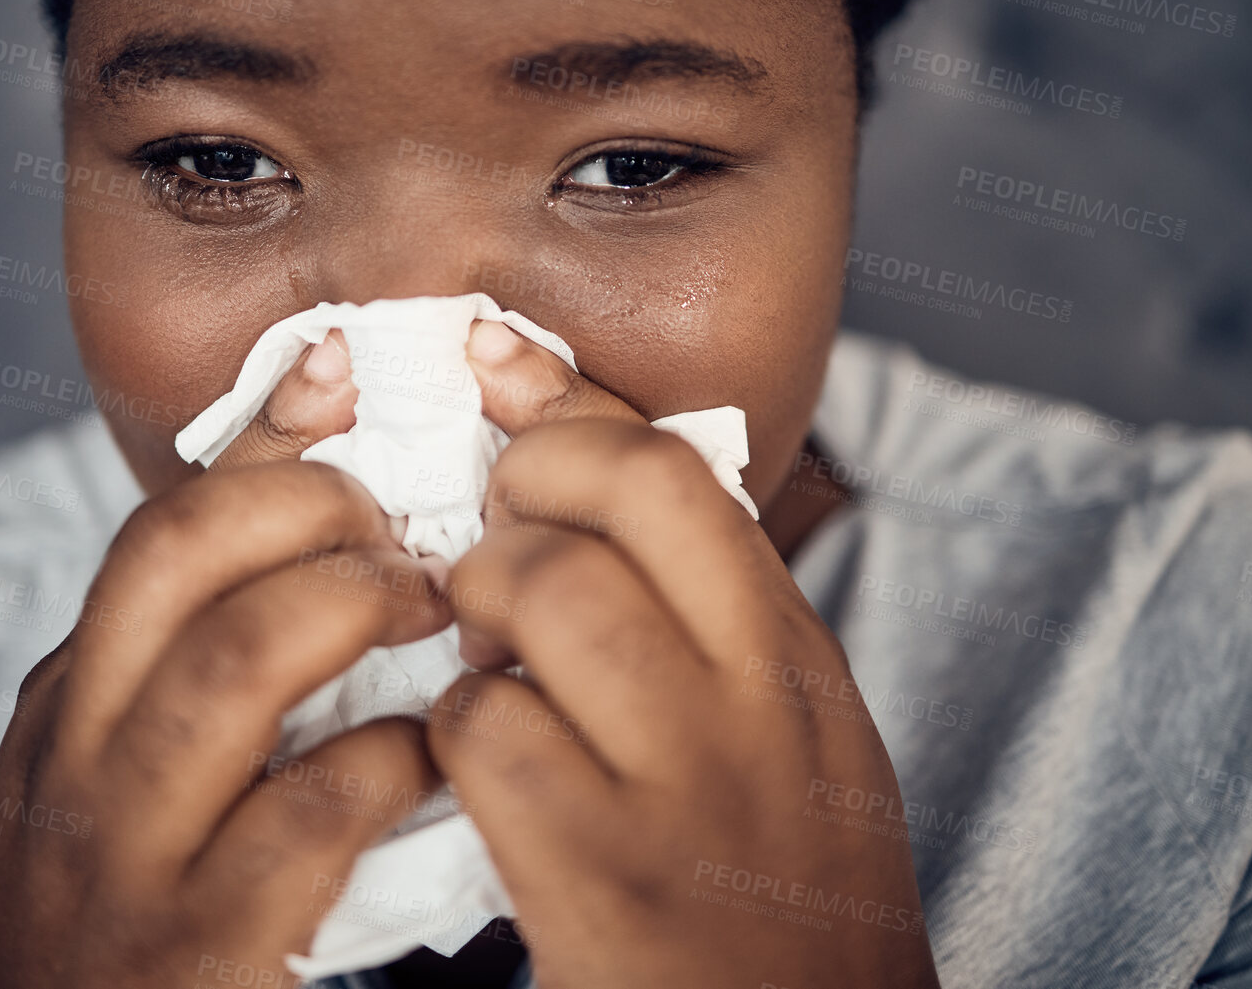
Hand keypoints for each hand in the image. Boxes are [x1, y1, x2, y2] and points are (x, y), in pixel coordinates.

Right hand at [0, 334, 450, 987]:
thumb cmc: (101, 917)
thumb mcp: (102, 780)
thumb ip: (178, 678)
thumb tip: (303, 563)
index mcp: (69, 697)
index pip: (161, 529)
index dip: (263, 440)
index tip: (342, 369)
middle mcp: (82, 751)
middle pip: (178, 557)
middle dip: (308, 505)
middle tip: (402, 528)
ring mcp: (132, 846)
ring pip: (239, 659)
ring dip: (354, 605)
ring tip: (429, 609)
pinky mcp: (199, 945)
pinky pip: (312, 813)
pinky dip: (395, 760)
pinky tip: (430, 756)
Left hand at [426, 321, 937, 988]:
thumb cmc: (780, 893)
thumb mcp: (790, 740)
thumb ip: (713, 623)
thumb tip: (593, 505)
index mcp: (795, 654)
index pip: (681, 471)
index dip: (567, 402)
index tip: (491, 358)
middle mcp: (754, 699)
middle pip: (613, 501)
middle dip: (517, 495)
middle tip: (493, 554)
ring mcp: (682, 784)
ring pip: (541, 593)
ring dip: (478, 611)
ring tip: (487, 663)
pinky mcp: (601, 876)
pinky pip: (485, 733)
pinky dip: (456, 733)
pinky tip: (478, 768)